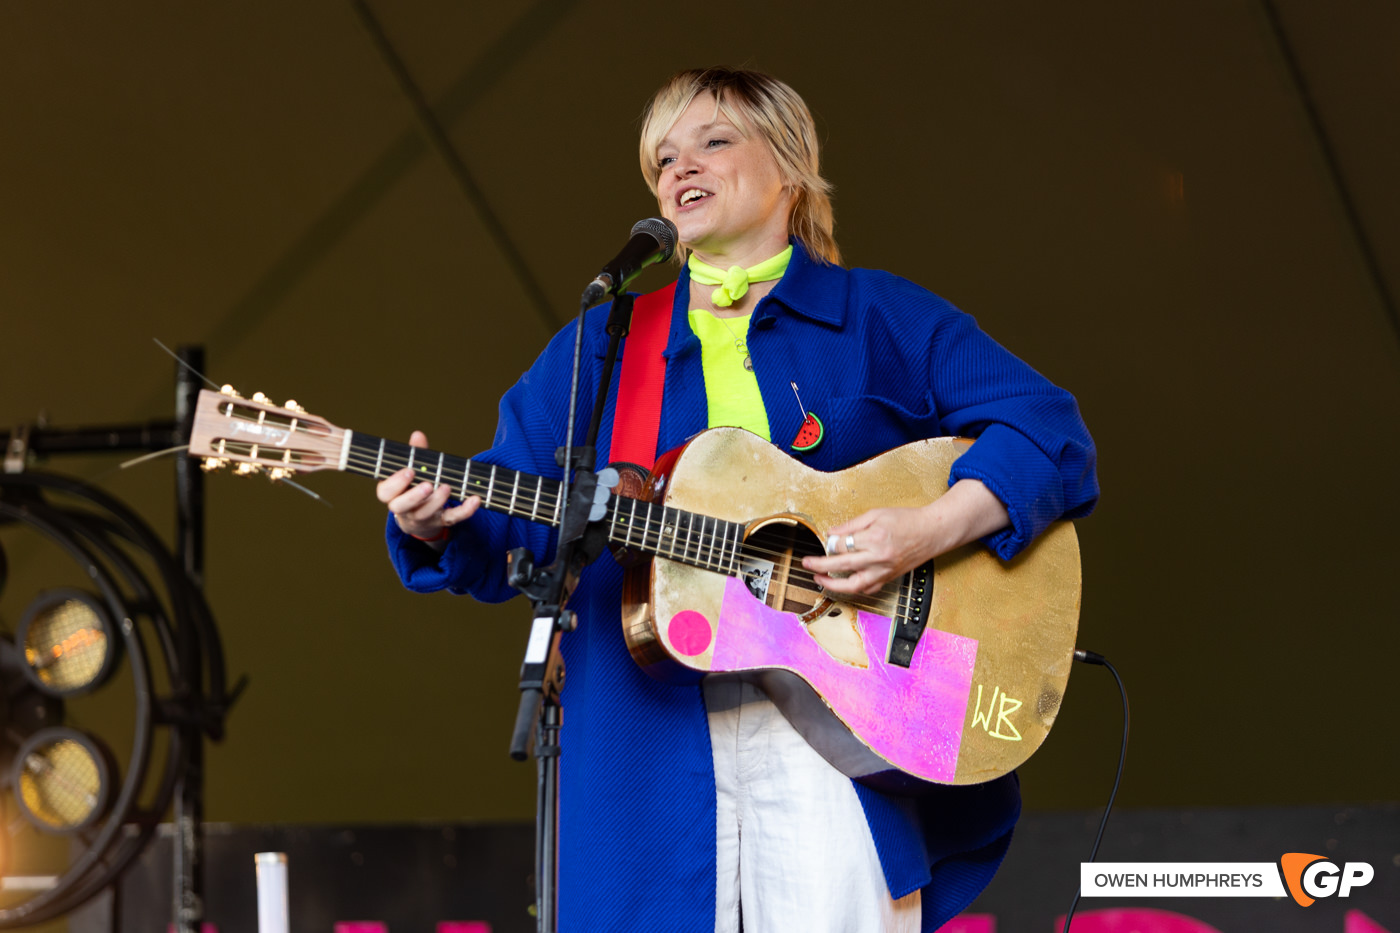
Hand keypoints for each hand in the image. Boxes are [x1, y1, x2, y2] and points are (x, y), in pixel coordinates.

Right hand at [375, 431, 480, 547]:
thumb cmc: (412, 487)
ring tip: (447, 487)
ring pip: (426, 513)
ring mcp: (421, 517)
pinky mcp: (440, 522)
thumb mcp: (411, 471)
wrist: (418, 519)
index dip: (395, 483)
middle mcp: (404, 509)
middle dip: (414, 496)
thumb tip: (418, 435)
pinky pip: (452, 518)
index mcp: (392, 495)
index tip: (410, 471)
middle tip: (428, 485)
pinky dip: (465, 511)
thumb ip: (415, 455)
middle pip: (402, 507)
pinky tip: (474, 500)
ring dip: (437, 501)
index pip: (385, 493)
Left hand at [802, 479, 1009, 595]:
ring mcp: (885, 571)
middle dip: (820, 566)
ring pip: (854, 585)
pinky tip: (843, 585)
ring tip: (819, 580)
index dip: (829, 544)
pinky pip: (868, 589)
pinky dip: (853, 589)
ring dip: (833, 585)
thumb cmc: (907, 520)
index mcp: (875, 538)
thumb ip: (852, 525)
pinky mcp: (889, 578)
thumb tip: (832, 534)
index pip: (843, 545)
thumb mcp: (876, 514)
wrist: (932, 532)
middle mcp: (879, 557)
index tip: (823, 541)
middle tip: (807, 564)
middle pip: (842, 566)